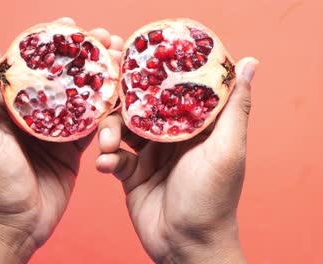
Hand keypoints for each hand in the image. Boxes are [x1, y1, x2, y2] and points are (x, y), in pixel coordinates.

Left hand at [0, 17, 124, 262]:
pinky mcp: (72, 149)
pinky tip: (119, 91)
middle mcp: (34, 114)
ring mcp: (55, 131)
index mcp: (9, 106)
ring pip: (79, 96)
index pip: (30, 65)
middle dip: (81, 55)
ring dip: (98, 76)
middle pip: (60, 76)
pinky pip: (91, 124)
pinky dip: (105, 108)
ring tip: (117, 56)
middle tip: (102, 36)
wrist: (13, 226)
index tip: (69, 25)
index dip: (50, 43)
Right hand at [96, 58, 258, 262]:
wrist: (187, 244)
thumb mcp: (226, 149)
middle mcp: (169, 136)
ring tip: (108, 145)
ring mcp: (149, 154)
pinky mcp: (131, 174)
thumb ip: (235, 108)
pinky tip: (105, 164)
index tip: (134, 62)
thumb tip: (251, 62)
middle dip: (122, 104)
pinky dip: (106, 158)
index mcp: (194, 126)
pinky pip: (112, 157)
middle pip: (140, 106)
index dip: (155, 74)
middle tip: (109, 102)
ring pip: (120, 128)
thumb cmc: (212, 198)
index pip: (172, 89)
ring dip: (109, 132)